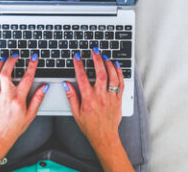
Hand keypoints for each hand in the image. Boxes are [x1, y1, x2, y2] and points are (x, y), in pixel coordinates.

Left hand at [0, 53, 48, 157]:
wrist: (0, 136)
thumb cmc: (16, 126)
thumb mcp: (31, 114)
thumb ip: (38, 99)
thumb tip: (44, 87)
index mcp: (18, 99)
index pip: (27, 79)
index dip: (31, 66)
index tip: (34, 58)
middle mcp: (6, 96)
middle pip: (6, 74)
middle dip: (11, 61)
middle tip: (15, 55)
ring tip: (5, 58)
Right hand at [63, 47, 132, 171]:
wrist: (105, 137)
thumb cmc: (90, 126)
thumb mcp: (76, 113)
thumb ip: (71, 97)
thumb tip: (66, 85)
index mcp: (89, 99)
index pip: (82, 78)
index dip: (79, 65)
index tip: (77, 57)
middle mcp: (101, 96)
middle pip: (100, 73)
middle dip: (97, 59)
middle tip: (94, 51)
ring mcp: (111, 97)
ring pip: (112, 76)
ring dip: (109, 64)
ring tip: (104, 56)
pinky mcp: (118, 99)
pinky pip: (121, 83)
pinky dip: (119, 73)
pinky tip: (116, 66)